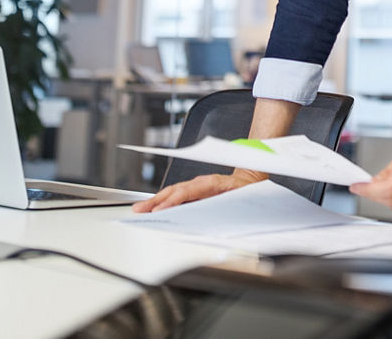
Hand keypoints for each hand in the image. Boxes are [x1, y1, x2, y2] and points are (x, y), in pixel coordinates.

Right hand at [131, 168, 264, 212]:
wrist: (251, 179)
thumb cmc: (247, 190)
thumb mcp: (241, 197)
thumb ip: (228, 205)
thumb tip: (216, 214)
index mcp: (212, 183)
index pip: (186, 192)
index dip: (172, 201)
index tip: (159, 210)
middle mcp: (202, 183)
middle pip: (175, 191)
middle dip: (156, 201)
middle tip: (140, 210)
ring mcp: (197, 186)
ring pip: (173, 192)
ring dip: (156, 201)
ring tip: (140, 209)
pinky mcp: (196, 191)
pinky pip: (177, 195)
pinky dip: (164, 201)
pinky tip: (154, 208)